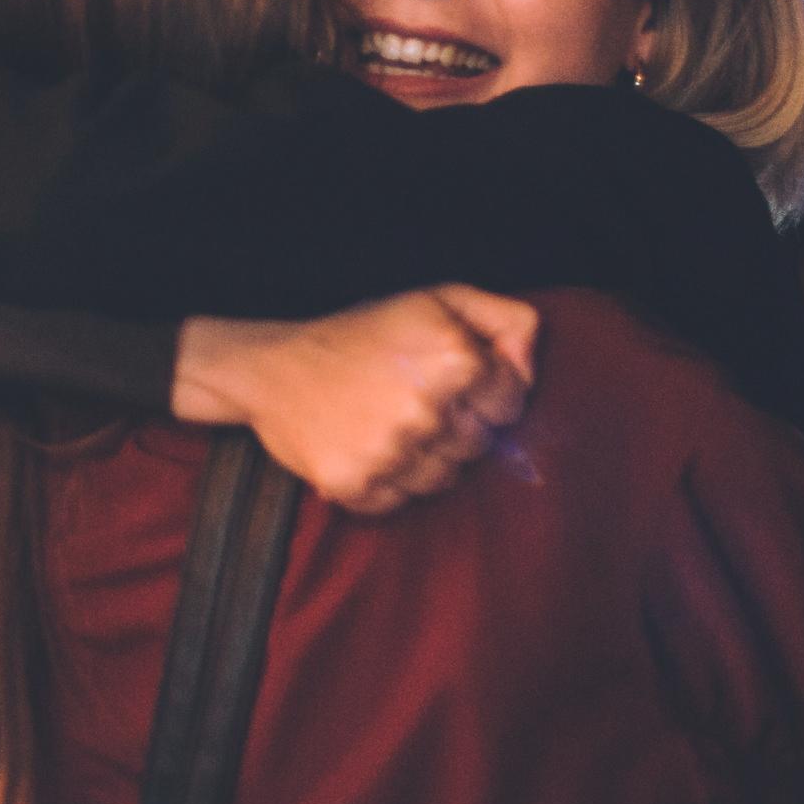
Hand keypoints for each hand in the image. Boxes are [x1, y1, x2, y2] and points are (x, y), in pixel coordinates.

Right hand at [171, 287, 537, 514]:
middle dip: (452, 425)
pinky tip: (363, 445)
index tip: (447, 381)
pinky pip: (402, 502)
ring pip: (444, 478)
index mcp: (454, 357)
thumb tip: (531, 367)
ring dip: (422, 457)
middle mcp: (427, 408)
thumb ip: (505, 321)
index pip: (510, 403)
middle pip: (479, 445)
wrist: (272, 368)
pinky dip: (387, 481)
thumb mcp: (436, 301)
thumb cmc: (361, 334)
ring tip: (383, 422)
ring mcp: (392, 452)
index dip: (484, 392)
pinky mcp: (359, 486)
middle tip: (408, 398)